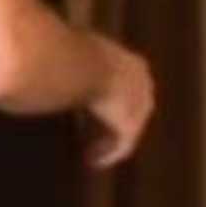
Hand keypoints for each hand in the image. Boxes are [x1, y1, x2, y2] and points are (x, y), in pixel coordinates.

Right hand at [81, 37, 155, 167]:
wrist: (82, 64)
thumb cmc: (75, 50)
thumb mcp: (80, 46)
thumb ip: (81, 53)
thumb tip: (62, 51)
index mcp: (135, 65)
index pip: (131, 84)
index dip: (115, 98)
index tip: (97, 108)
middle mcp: (143, 86)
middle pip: (134, 108)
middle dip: (115, 121)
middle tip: (97, 132)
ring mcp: (139, 107)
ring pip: (127, 128)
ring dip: (110, 139)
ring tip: (92, 151)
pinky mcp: (130, 126)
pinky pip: (122, 145)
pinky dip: (108, 154)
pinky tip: (93, 161)